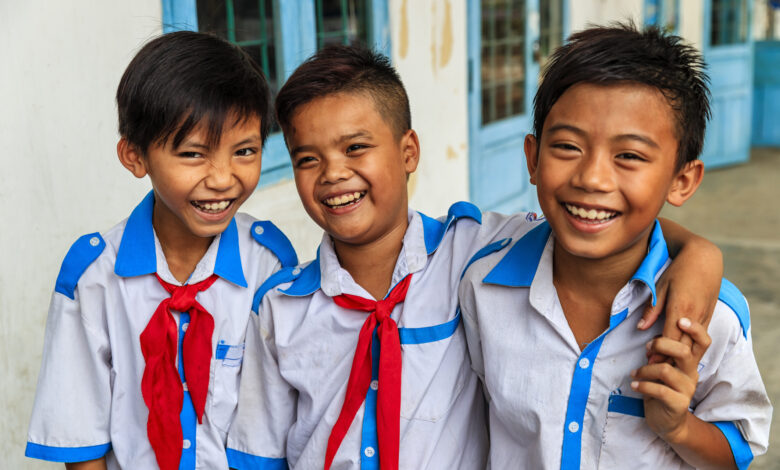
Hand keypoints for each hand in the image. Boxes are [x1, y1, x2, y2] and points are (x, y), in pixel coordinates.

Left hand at [631, 318, 711, 443]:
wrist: (667, 421)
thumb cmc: (661, 388)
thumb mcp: (661, 367)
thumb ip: (661, 352)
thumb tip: (651, 339)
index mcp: (689, 361)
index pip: (703, 342)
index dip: (695, 329)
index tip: (680, 320)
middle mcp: (692, 373)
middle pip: (683, 351)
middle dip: (661, 345)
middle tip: (647, 349)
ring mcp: (687, 389)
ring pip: (665, 370)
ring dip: (645, 369)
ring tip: (635, 373)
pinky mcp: (679, 404)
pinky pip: (660, 390)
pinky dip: (643, 385)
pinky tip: (635, 385)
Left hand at [637, 229, 721, 362]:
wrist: (705, 259)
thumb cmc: (678, 270)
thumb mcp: (661, 287)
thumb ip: (652, 309)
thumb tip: (642, 328)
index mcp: (681, 309)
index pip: (670, 338)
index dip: (660, 353)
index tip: (648, 363)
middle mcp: (695, 315)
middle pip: (683, 346)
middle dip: (669, 359)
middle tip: (654, 370)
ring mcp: (705, 316)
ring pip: (694, 344)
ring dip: (680, 356)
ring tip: (665, 365)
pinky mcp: (710, 315)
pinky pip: (700, 337)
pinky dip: (690, 347)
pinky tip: (680, 353)